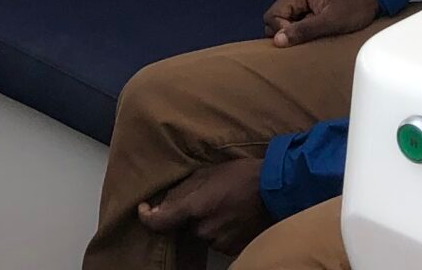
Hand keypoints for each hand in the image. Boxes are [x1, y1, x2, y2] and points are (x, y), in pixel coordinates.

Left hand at [137, 160, 270, 256]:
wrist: (276, 190)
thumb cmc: (242, 175)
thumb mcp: (207, 173)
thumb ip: (182, 190)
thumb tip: (162, 202)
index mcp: (194, 207)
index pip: (160, 222)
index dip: (147, 218)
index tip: (144, 210)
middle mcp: (204, 229)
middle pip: (186, 224)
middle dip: (191, 213)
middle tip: (208, 197)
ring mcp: (219, 242)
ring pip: (203, 233)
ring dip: (208, 221)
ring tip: (225, 203)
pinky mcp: (233, 249)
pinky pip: (219, 240)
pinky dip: (222, 229)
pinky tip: (234, 214)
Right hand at [262, 0, 379, 46]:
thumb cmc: (354, 8)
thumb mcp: (330, 22)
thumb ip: (304, 30)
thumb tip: (277, 41)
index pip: (271, 17)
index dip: (281, 32)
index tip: (301, 39)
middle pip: (274, 19)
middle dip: (286, 33)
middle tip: (307, 39)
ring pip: (283, 21)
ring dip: (294, 32)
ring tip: (313, 36)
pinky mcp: (307, 6)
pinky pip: (294, 21)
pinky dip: (300, 30)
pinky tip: (315, 34)